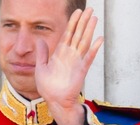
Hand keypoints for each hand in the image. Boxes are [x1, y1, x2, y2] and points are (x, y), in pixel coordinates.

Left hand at [35, 8, 103, 124]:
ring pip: (84, 42)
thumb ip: (42, 54)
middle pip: (78, 34)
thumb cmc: (48, 88)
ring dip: (89, 30)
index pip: (68, 34)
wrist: (55, 101)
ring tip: (94, 18)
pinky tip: (99, 39)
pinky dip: (94, 48)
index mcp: (60, 53)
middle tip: (89, 9)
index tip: (77, 12)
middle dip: (83, 22)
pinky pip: (89, 57)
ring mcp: (77, 62)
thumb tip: (40, 40)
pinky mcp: (82, 70)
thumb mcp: (41, 68)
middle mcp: (70, 55)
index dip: (73, 23)